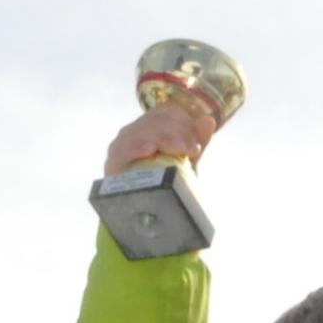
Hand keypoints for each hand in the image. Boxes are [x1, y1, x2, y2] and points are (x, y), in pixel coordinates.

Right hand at [106, 98, 221, 173]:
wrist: (148, 210)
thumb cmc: (168, 180)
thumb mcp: (186, 159)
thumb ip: (197, 140)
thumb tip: (209, 120)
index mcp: (153, 124)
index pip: (166, 112)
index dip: (184, 123)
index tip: (197, 143)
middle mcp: (136, 129)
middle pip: (156, 121)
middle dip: (177, 133)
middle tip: (193, 150)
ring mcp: (123, 142)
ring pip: (142, 131)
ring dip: (163, 139)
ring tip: (179, 149)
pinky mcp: (113, 159)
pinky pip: (123, 149)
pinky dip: (136, 147)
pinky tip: (149, 149)